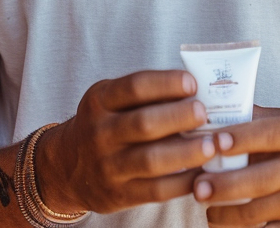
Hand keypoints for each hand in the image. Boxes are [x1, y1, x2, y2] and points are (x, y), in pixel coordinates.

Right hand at [37, 70, 217, 213]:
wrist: (68, 166)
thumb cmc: (106, 123)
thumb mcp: (110, 100)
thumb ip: (144, 95)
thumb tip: (196, 90)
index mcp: (100, 100)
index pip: (135, 86)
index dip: (166, 83)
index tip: (193, 83)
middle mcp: (100, 132)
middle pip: (144, 123)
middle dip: (179, 117)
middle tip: (205, 113)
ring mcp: (108, 166)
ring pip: (151, 160)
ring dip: (186, 152)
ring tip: (212, 145)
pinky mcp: (118, 195)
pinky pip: (156, 191)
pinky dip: (183, 183)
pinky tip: (202, 174)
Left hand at [191, 106, 279, 227]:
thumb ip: (255, 116)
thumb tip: (211, 106)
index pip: (267, 135)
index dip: (241, 138)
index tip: (214, 141)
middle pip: (260, 180)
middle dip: (225, 186)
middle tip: (198, 187)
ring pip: (259, 213)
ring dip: (227, 214)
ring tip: (206, 208)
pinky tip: (223, 225)